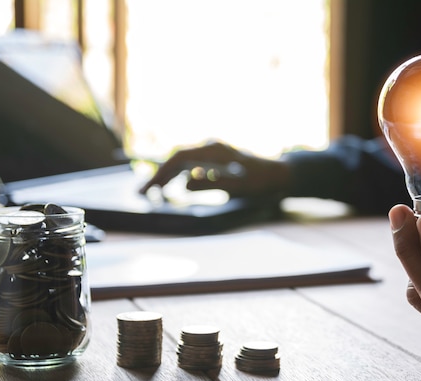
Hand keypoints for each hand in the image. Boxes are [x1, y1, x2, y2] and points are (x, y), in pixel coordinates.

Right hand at [139, 141, 290, 197]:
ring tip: (152, 192)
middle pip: (178, 159)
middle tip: (143, 193)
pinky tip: (172, 187)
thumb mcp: (236, 186)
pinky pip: (191, 166)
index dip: (163, 172)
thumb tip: (186, 184)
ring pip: (182, 162)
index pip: (180, 157)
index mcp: (213, 150)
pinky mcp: (215, 160)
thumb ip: (211, 184)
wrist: (277, 175)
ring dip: (168, 176)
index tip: (151, 186)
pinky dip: (179, 176)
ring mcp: (212, 153)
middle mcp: (210, 147)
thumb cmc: (260, 181)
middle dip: (160, 175)